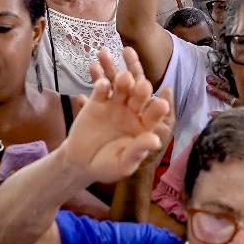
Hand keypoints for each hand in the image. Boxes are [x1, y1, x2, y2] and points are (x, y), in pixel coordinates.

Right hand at [59, 46, 171, 183]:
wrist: (81, 162)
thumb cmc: (107, 166)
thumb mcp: (123, 164)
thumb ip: (137, 151)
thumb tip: (155, 140)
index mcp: (144, 127)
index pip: (154, 116)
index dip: (158, 110)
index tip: (162, 105)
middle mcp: (132, 112)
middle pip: (139, 98)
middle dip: (142, 91)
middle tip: (143, 86)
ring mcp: (115, 105)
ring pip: (122, 89)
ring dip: (124, 81)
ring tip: (124, 77)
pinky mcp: (97, 101)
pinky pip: (101, 90)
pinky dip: (102, 86)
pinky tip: (103, 84)